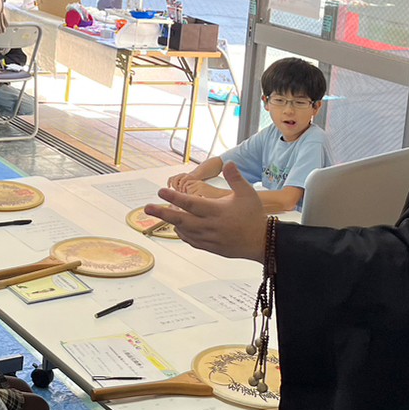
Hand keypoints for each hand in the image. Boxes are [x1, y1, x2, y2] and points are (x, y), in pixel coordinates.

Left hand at [145, 161, 267, 261]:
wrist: (261, 242)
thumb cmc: (254, 216)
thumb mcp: (248, 193)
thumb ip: (236, 178)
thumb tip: (228, 162)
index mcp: (216, 211)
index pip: (190, 204)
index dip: (174, 198)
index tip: (160, 191)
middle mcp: (210, 226)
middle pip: (180, 220)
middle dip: (162, 214)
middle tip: (147, 208)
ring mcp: (208, 238)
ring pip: (184, 231)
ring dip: (171, 223)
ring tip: (161, 214)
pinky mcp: (210, 247)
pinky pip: (191, 241)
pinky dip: (182, 234)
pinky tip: (178, 228)